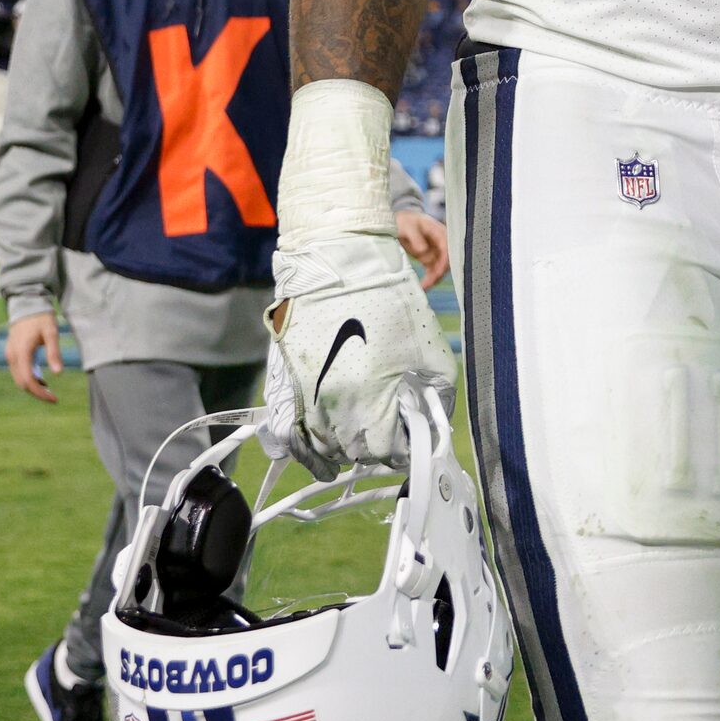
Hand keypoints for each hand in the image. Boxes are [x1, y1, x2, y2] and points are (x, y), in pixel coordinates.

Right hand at [4, 311, 61, 403]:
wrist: (26, 305)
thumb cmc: (41, 318)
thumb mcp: (52, 333)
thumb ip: (54, 353)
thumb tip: (58, 374)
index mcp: (22, 353)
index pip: (28, 381)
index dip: (40, 393)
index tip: (54, 399)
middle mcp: (12, 357)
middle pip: (22, 383)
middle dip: (37, 393)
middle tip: (53, 397)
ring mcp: (10, 355)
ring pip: (19, 379)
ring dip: (33, 387)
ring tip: (49, 390)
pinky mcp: (11, 354)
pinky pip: (18, 372)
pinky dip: (29, 379)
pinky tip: (41, 380)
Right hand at [263, 233, 455, 473]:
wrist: (339, 260)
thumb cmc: (390, 299)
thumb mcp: (430, 348)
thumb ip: (435, 395)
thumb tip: (431, 424)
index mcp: (369, 400)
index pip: (389, 451)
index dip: (404, 445)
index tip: (412, 434)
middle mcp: (331, 407)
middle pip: (357, 452)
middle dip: (378, 443)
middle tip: (391, 426)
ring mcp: (302, 398)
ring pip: (325, 447)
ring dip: (346, 446)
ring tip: (364, 431)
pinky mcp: (283, 386)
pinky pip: (288, 438)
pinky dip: (305, 454)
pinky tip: (323, 460)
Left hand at [395, 211, 449, 287]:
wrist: (400, 222)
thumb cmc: (406, 221)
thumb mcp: (408, 227)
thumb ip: (416, 238)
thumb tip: (423, 251)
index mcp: (439, 232)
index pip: (447, 248)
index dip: (444, 261)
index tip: (437, 272)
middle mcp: (441, 243)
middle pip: (446, 261)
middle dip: (439, 273)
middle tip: (429, 283)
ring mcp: (436, 251)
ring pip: (440, 268)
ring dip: (434, 278)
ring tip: (424, 287)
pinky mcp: (430, 258)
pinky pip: (433, 270)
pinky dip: (429, 278)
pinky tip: (423, 286)